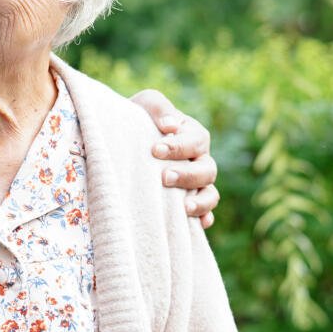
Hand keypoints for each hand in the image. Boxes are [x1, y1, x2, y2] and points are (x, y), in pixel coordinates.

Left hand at [131, 89, 219, 227]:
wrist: (122, 142)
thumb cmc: (136, 120)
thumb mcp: (145, 105)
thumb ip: (159, 108)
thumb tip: (171, 126)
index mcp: (192, 135)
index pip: (197, 140)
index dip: (180, 147)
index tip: (155, 150)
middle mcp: (198, 160)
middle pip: (207, 169)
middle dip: (188, 175)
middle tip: (164, 178)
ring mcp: (196, 184)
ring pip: (210, 194)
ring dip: (201, 202)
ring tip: (184, 207)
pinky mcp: (188, 203)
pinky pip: (204, 215)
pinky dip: (204, 219)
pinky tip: (197, 225)